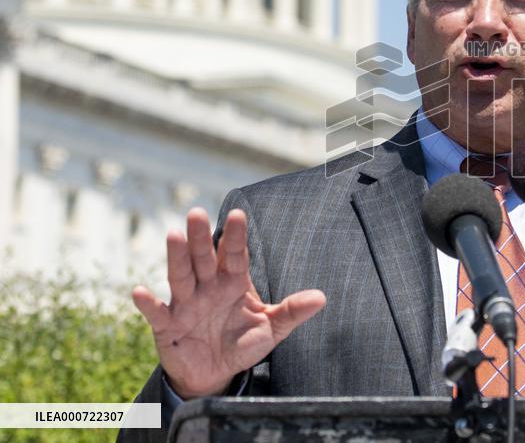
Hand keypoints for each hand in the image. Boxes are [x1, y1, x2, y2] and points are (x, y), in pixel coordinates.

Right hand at [131, 207, 326, 398]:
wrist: (216, 373)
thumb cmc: (242, 342)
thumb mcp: (271, 328)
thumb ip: (292, 311)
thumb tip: (321, 298)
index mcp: (233, 282)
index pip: (235, 255)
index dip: (237, 236)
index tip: (240, 214)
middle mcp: (207, 287)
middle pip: (203, 258)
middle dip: (200, 237)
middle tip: (197, 213)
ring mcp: (186, 304)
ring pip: (180, 276)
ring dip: (176, 257)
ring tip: (173, 235)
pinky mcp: (167, 326)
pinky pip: (157, 313)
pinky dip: (148, 304)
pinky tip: (141, 291)